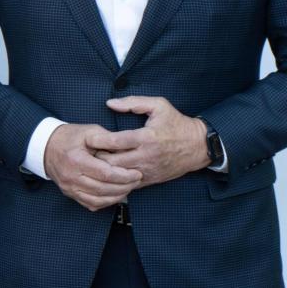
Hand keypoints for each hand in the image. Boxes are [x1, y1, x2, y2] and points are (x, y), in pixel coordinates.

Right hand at [43, 123, 142, 210]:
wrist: (46, 147)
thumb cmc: (69, 137)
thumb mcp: (88, 131)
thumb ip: (108, 139)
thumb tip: (128, 147)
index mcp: (76, 160)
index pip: (105, 173)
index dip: (124, 175)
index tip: (136, 173)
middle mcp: (71, 177)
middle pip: (103, 188)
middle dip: (124, 186)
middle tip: (137, 181)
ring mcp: (69, 188)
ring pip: (98, 199)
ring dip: (117, 196)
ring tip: (129, 188)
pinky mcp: (70, 194)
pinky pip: (91, 204)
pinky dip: (106, 202)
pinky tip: (116, 195)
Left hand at [96, 96, 210, 186]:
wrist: (198, 146)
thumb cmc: (176, 123)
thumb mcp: (159, 105)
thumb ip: (133, 102)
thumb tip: (110, 103)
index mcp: (147, 137)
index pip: (116, 141)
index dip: (99, 140)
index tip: (88, 138)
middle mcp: (146, 156)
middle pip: (113, 162)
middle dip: (97, 157)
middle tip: (88, 151)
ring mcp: (148, 170)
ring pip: (118, 175)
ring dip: (104, 169)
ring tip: (94, 161)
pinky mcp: (150, 180)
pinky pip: (127, 184)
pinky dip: (115, 180)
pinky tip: (107, 172)